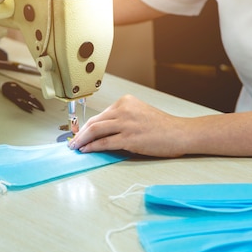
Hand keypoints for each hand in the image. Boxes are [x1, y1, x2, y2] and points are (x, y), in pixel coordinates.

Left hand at [68, 95, 187, 156]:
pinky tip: (86, 150)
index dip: (87, 125)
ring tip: (75, 147)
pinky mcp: (128, 138)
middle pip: (94, 122)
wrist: (180, 133)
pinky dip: (92, 147)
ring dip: (82, 140)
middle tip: (72, 141)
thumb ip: (123, 119)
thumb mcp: (140, 114)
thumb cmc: (163, 126)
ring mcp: (126, 123)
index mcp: (126, 101)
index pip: (101, 114)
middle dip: (80, 133)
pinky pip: (104, 143)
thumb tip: (104, 133)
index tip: (80, 133)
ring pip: (95, 131)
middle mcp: (124, 109)